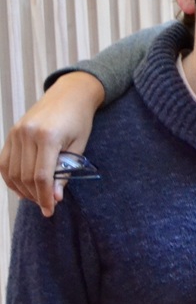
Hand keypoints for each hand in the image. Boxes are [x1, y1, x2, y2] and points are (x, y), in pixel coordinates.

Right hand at [0, 72, 104, 216]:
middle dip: (36, 195)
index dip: (45, 197)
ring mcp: (16, 133)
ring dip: (22, 189)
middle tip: (47, 205)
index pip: (41, 176)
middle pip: (25, 177)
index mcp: (47, 137)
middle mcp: (27, 135)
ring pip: (12, 172)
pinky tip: (22, 188)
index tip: (51, 210)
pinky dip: (11, 178)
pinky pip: (4, 162)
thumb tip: (56, 197)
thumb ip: (65, 172)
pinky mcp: (11, 133)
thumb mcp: (79, 146)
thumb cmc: (80, 119)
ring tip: (37, 198)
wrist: (70, 94)